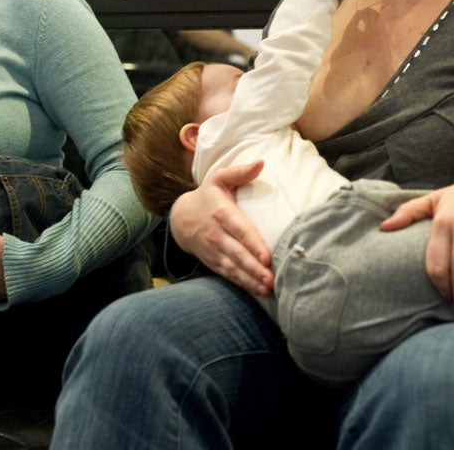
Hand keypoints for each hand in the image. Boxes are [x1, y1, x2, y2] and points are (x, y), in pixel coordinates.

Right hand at [170, 161, 272, 295]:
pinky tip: (257, 290)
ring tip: (267, 288)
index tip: (267, 257)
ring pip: (233, 267)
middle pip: (238, 254)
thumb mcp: (219, 179)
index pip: (241, 230)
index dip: (253, 245)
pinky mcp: (213, 261)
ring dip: (250, 279)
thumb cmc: (208, 197)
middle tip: (272, 279)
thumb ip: (240, 172)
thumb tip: (261, 163)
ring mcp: (214, 250)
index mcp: (222, 213)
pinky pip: (228, 274)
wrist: (181, 217)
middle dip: (255, 268)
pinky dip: (242, 283)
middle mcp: (217, 234)